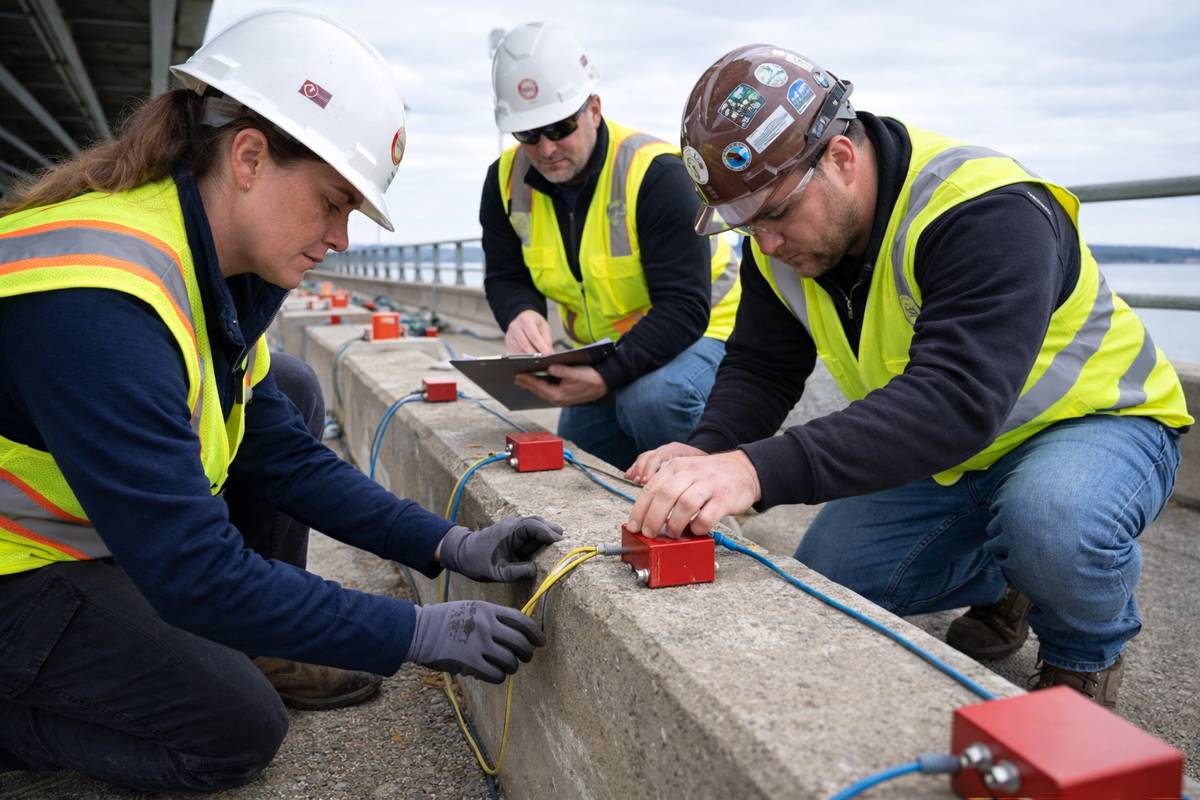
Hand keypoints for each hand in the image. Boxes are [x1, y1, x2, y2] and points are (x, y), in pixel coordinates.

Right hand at [407, 600, 544, 683]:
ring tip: (506, 666)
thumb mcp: (472, 608)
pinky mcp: (470, 662)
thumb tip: (517, 631)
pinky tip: (493, 674)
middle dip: (527, 653)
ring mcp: (478, 644)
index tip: (540, 641)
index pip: (522, 620)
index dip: (535, 633)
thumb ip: (493, 617)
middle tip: (525, 657)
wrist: (419, 630)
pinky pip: (496, 675)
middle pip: (521, 643)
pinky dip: (498, 677)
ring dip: (512, 667)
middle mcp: (486, 626)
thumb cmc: (446, 619)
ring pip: (511, 661)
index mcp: (488, 610)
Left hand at [437, 515, 562, 581]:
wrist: (461, 553)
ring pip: (535, 525)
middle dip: (551, 531)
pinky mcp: (512, 532)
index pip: (534, 526)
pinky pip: (530, 531)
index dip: (548, 533)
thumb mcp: (497, 572)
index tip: (560, 541)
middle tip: (563, 542)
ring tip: (557, 545)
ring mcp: (512, 526)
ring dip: (545, 533)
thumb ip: (516, 572)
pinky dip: (538, 536)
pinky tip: (544, 547)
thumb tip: (535, 570)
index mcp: (509, 531)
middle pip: (538, 522)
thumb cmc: (477, 562)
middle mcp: (512, 524)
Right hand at [505, 309, 553, 353]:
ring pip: (520, 351)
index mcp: (525, 320)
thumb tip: (550, 352)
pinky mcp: (508, 343)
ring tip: (538, 357)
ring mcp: (510, 336)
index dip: (542, 347)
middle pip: (526, 346)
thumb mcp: (544, 326)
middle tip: (544, 358)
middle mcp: (515, 327)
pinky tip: (530, 355)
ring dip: (530, 357)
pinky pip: (517, 353)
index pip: (534, 337)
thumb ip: (547, 340)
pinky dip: (525, 356)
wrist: (523, 317)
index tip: (548, 354)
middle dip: (536, 354)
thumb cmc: (534, 321)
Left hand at [514, 364, 607, 405]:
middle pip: (537, 391)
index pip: (538, 386)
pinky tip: (537, 383)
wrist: (604, 384)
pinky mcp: (563, 396)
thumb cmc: (591, 378)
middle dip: (526, 384)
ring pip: (542, 393)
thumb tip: (549, 367)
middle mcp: (558, 399)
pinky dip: (540, 387)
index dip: (528, 379)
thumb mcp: (576, 373)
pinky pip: (547, 392)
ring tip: (522, 381)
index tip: (518, 374)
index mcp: (559, 395)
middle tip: (515, 378)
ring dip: (532, 386)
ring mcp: (560, 399)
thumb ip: (562, 370)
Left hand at [623, 450, 761, 538]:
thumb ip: (667, 489)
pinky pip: (707, 516)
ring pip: (685, 505)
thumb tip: (645, 516)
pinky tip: (695, 529)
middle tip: (650, 533)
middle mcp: (691, 472)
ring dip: (675, 524)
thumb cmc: (709, 477)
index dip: (639, 510)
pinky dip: (698, 527)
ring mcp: (709, 484)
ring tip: (673, 533)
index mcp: (676, 467)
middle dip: (653, 519)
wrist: (743, 470)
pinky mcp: (724, 498)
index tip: (634, 526)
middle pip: (665, 496)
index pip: (651, 488)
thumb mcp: (685, 473)